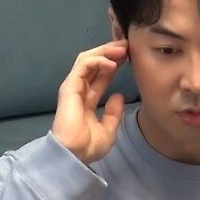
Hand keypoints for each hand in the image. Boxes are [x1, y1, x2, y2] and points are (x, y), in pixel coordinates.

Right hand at [52, 40, 128, 163]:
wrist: (74, 155)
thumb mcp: (109, 130)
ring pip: (87, 59)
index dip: (114, 64)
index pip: (101, 75)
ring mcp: (73, 87)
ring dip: (105, 51)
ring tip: (122, 48)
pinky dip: (98, 60)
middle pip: (94, 63)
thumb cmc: (88, 146)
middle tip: (127, 45)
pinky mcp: (70, 86)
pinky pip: (83, 66)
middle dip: (110, 52)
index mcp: (87, 100)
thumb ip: (114, 113)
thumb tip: (119, 96)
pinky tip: (112, 63)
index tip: (129, 56)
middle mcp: (80, 90)